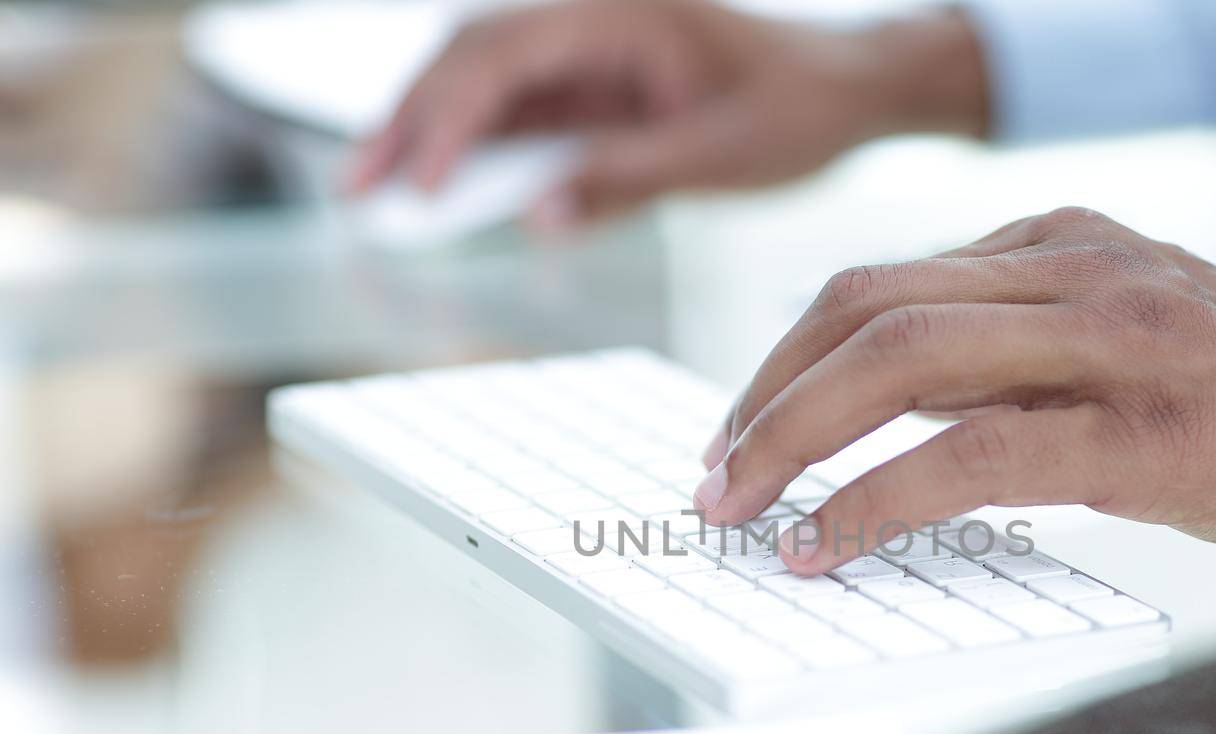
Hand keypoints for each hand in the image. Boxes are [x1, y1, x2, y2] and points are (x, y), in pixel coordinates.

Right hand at [347, 0, 986, 226]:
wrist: (849, 89)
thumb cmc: (799, 110)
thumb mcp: (720, 155)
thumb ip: (626, 179)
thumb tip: (533, 221)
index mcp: (623, 10)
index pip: (507, 52)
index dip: (450, 117)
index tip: (422, 184)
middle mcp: (593, 15)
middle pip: (472, 54)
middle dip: (408, 120)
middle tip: (356, 190)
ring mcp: (589, 48)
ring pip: (482, 78)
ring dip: (426, 130)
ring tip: (373, 192)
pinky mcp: (594, 83)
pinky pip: (518, 108)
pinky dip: (473, 145)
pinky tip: (438, 187)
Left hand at [695, 207, 1215, 568]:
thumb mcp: (1127, 336)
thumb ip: (1020, 350)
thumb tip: (899, 414)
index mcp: (1058, 244)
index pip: (876, 285)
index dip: (783, 364)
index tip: (740, 433)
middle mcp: (1073, 270)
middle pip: (860, 310)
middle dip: (762, 400)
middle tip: (713, 480)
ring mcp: (1111, 341)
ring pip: (899, 364)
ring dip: (791, 442)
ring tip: (737, 511)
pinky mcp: (1144, 433)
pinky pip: (971, 457)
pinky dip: (875, 503)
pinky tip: (825, 545)